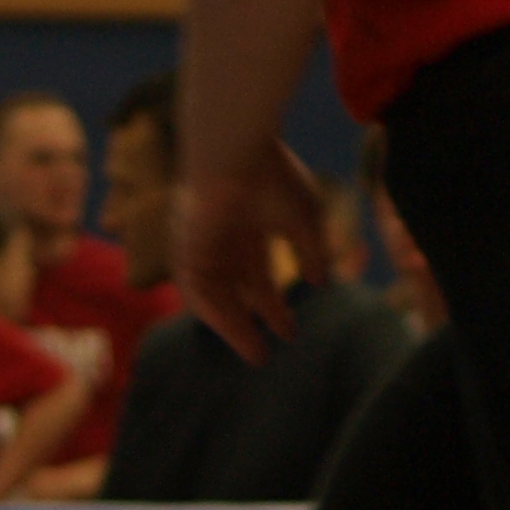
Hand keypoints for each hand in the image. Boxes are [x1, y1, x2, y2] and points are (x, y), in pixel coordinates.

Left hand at [179, 140, 325, 365]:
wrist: (234, 155)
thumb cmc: (274, 179)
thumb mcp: (305, 218)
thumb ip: (311, 251)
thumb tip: (321, 282)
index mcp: (251, 225)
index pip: (261, 272)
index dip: (276, 303)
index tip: (291, 331)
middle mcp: (225, 240)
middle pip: (240, 290)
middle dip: (257, 318)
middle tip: (271, 349)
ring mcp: (205, 248)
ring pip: (219, 297)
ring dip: (235, 326)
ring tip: (255, 354)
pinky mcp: (188, 254)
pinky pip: (199, 294)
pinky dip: (216, 314)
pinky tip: (235, 334)